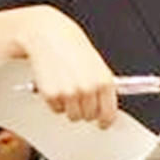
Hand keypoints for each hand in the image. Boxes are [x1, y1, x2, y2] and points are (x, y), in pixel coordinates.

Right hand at [12, 5, 118, 127]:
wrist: (50, 35)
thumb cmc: (72, 47)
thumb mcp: (96, 65)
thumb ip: (102, 86)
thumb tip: (105, 105)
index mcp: (104, 81)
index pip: (109, 113)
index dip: (105, 121)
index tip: (103, 124)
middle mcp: (89, 89)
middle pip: (88, 117)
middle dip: (84, 109)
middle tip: (78, 93)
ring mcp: (70, 93)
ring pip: (72, 116)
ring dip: (69, 106)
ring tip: (67, 87)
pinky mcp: (52, 95)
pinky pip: (55, 109)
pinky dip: (54, 101)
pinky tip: (55, 84)